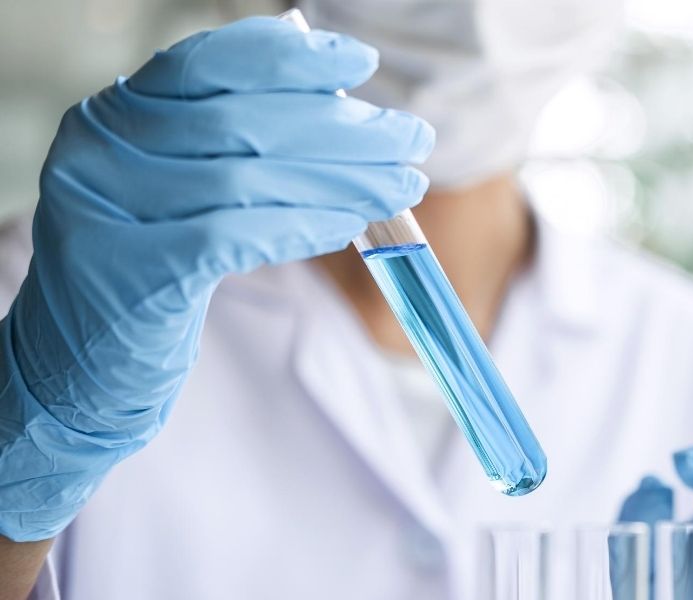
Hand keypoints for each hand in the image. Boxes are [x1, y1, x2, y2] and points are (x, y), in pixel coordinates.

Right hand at [0, 16, 432, 541]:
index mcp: (114, 117)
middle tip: (410, 137)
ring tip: (402, 183)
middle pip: (244, 122)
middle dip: (343, 128)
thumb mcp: (175, 193)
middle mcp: (101, 152)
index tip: (358, 63)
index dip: (290, 60)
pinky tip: (350, 223)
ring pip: (249, 178)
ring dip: (343, 179)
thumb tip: (344, 118)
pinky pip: (238, 235)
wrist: (80, 366)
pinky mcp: (134, 273)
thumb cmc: (147, 272)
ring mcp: (109, 212)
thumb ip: (233, 149)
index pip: (209, 64)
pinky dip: (304, 224)